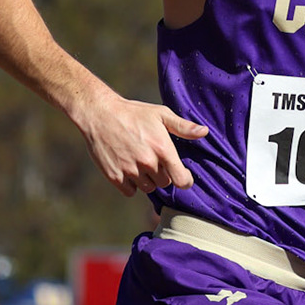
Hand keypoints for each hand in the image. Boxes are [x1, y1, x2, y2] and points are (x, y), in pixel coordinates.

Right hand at [74, 91, 208, 195]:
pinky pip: (130, 191)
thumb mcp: (161, 114)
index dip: (184, 180)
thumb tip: (204, 132)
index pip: (181, 180)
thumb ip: (183, 127)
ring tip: (140, 161)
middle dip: (162, 173)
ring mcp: (130, 171)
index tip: (183, 176)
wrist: (100, 114)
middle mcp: (148, 163)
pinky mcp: (114, 176)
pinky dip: (130, 184)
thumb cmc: (134, 113)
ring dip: (146, 179)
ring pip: (147, 187)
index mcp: (162, 149)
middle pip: (164, 182)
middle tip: (153, 157)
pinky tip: (128, 167)